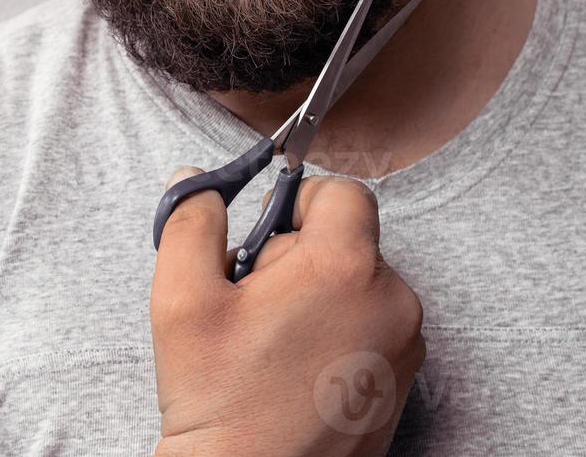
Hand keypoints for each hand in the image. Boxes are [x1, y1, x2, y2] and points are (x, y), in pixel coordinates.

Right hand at [150, 166, 424, 456]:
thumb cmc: (220, 402)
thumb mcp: (181, 299)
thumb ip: (191, 221)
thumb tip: (197, 182)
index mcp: (345, 267)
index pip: (343, 192)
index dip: (297, 203)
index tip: (263, 239)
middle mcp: (392, 302)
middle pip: (350, 241)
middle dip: (300, 256)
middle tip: (254, 301)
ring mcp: (404, 348)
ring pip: (362, 286)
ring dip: (320, 296)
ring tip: (272, 343)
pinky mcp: (402, 385)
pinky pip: (374, 329)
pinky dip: (339, 335)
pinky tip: (295, 371)